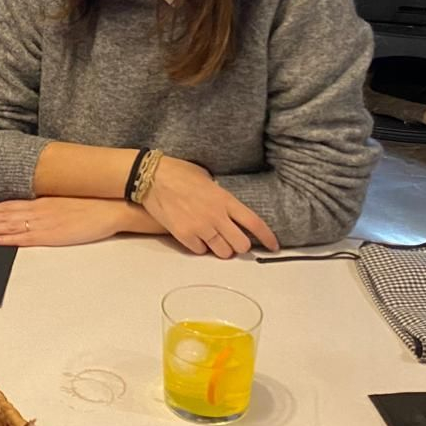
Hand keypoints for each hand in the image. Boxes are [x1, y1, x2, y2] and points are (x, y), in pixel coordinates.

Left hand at [0, 197, 135, 246]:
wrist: (110, 207)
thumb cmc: (91, 203)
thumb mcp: (63, 200)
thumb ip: (46, 205)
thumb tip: (32, 209)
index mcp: (41, 201)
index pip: (9, 205)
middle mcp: (38, 210)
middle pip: (4, 215)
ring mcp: (45, 222)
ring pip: (10, 225)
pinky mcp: (53, 235)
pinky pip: (27, 238)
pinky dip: (11, 239)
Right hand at [141, 158, 279, 257]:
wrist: (152, 177)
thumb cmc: (180, 173)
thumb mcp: (208, 179)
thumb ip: (221, 197)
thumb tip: (226, 208)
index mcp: (226, 199)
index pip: (254, 223)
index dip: (267, 237)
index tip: (274, 246)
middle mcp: (216, 216)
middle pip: (241, 245)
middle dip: (239, 246)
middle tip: (233, 241)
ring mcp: (200, 227)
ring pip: (222, 252)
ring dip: (221, 249)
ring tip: (214, 240)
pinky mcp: (184, 235)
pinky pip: (200, 251)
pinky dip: (200, 247)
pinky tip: (196, 237)